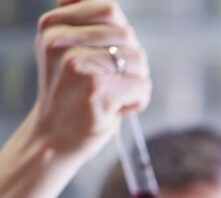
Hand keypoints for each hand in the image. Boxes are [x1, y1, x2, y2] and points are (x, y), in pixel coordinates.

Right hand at [31, 0, 149, 162]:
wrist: (56, 136)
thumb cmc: (71, 91)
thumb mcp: (67, 48)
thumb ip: (83, 19)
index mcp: (53, 24)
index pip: (111, 9)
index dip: (120, 36)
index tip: (103, 57)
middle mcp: (59, 40)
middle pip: (128, 35)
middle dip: (131, 60)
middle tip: (110, 81)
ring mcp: (77, 64)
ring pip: (139, 60)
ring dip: (135, 81)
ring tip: (111, 95)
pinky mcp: (96, 88)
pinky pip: (142, 86)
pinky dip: (138, 101)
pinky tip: (115, 109)